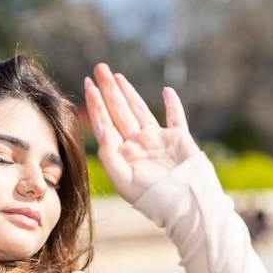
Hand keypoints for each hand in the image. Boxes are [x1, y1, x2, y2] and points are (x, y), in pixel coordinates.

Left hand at [84, 63, 199, 203]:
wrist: (184, 205)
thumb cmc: (153, 198)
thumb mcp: (123, 179)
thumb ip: (109, 154)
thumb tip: (101, 128)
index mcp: (123, 154)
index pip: (106, 123)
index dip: (96, 103)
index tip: (88, 84)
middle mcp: (138, 145)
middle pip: (119, 111)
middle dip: (108, 90)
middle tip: (99, 68)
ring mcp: (158, 141)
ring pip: (140, 110)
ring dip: (129, 93)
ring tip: (116, 76)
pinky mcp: (179, 139)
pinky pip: (175, 117)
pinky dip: (172, 104)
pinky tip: (166, 91)